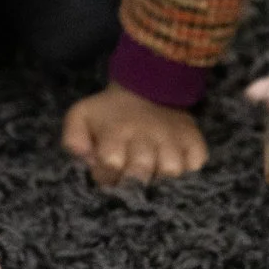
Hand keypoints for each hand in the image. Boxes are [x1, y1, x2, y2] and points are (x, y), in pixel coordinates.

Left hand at [61, 84, 208, 185]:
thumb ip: (73, 138)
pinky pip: (195, 165)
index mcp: (117, 130)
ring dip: (160, 177)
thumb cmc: (110, 112)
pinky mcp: (195, 141)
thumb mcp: (82, 116)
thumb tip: (84, 157)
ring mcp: (173, 138)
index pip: (110, 164)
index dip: (105, 175)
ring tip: (152, 171)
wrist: (146, 87)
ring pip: (171, 171)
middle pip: (141, 173)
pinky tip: (174, 162)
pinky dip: (187, 169)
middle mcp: (146, 135)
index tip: (106, 172)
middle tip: (129, 177)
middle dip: (131, 182)